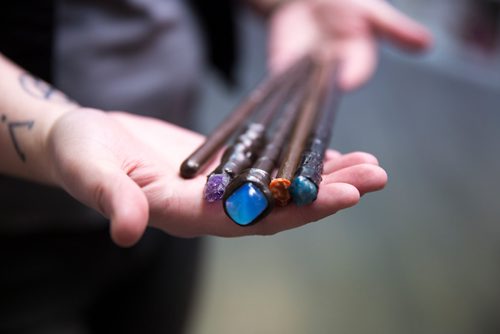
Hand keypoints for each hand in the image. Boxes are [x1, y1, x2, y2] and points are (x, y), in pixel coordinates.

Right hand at [47, 109, 386, 245]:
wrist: (84, 142)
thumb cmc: (81, 154)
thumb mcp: (89, 171)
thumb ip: (112, 197)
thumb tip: (126, 230)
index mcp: (184, 214)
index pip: (249, 218)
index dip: (297, 210)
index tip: (343, 196)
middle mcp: (210, 208)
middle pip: (279, 208)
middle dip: (327, 195)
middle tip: (375, 178)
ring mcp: (219, 189)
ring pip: (280, 190)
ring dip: (326, 179)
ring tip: (370, 167)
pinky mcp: (223, 167)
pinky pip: (269, 168)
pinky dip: (302, 163)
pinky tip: (333, 156)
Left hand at [269, 0, 432, 89]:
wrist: (305, 0)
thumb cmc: (343, 4)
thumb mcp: (371, 11)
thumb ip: (395, 28)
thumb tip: (427, 44)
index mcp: (358, 58)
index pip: (358, 69)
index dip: (352, 74)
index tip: (345, 80)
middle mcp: (333, 70)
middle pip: (331, 84)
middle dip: (324, 86)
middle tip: (319, 85)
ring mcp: (307, 72)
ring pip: (304, 86)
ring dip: (299, 88)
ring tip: (297, 84)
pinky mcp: (284, 70)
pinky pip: (281, 81)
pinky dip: (277, 84)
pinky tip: (275, 84)